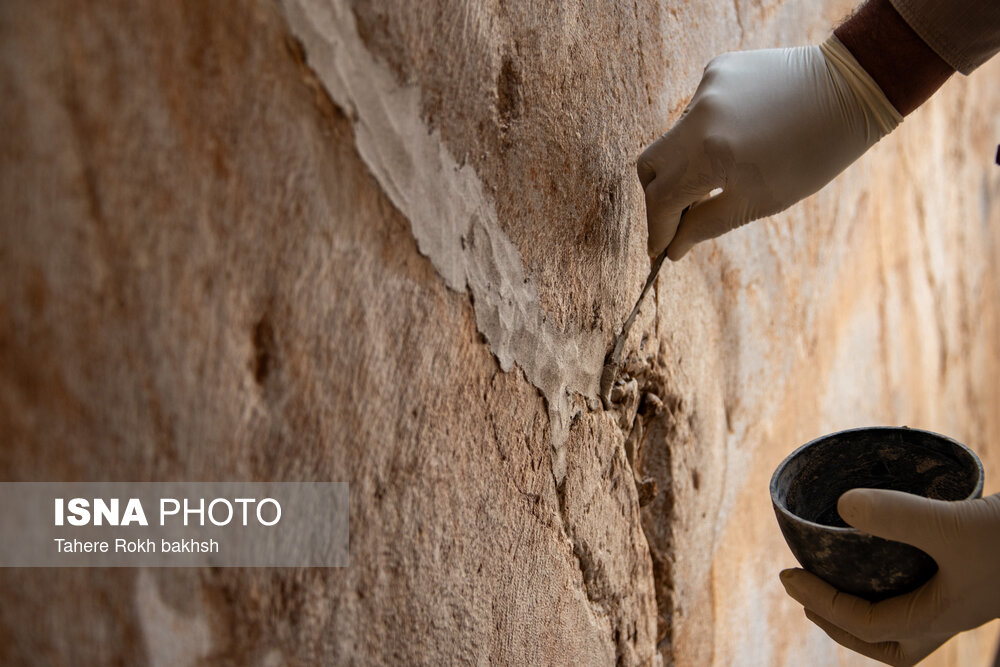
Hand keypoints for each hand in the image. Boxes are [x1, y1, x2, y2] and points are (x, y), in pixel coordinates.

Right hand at [638, 36, 900, 259]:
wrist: (852, 89)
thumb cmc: (813, 154)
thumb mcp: (759, 201)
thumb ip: (706, 225)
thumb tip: (672, 248)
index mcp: (710, 154)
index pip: (659, 199)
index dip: (656, 229)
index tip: (659, 250)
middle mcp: (698, 116)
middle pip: (649, 165)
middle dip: (657, 196)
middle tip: (678, 217)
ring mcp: (706, 89)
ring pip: (674, 138)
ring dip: (687, 163)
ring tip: (724, 173)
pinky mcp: (717, 69)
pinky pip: (696, 111)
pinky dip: (707, 132)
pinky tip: (740, 136)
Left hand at [780, 489, 999, 665]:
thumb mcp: (952, 524)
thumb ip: (898, 515)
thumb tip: (839, 506)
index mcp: (937, 617)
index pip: (863, 625)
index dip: (818, 601)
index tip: (786, 573)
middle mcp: (949, 617)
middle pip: (887, 645)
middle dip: (842, 628)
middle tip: (807, 594)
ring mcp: (963, 600)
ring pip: (909, 626)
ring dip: (870, 612)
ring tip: (840, 583)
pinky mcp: (974, 578)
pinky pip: (925, 596)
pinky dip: (897, 585)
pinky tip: (888, 555)